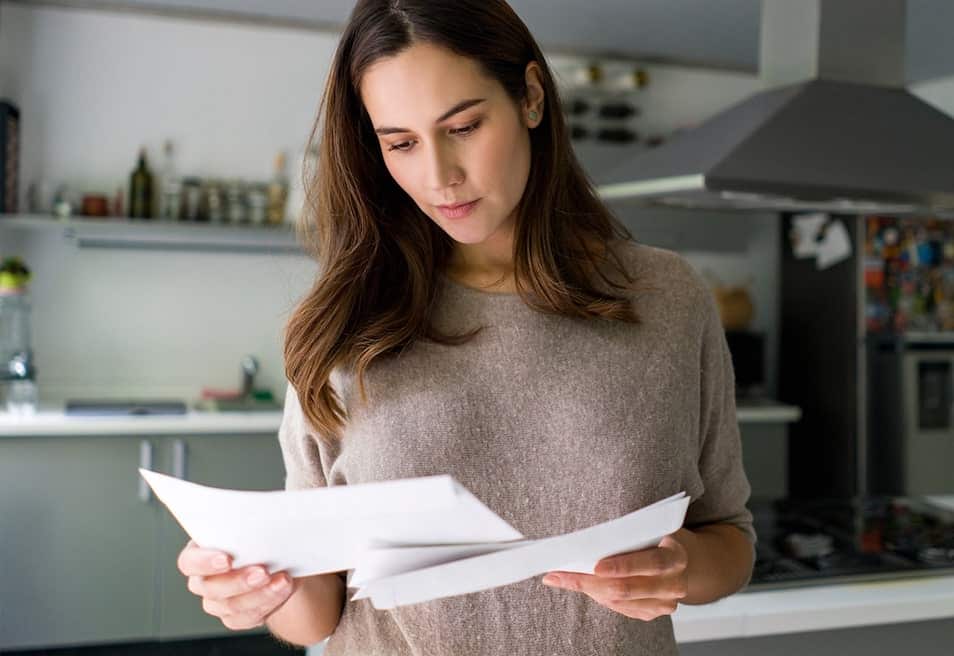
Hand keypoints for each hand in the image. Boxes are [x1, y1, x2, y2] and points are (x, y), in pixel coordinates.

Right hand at [176, 539, 296, 630]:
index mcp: (202, 551)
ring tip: (282, 580)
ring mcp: (217, 601)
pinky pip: (246, 617)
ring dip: (259, 594)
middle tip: (263, 572)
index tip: (227, 559)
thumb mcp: (259, 527)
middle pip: (209, 587)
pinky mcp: (235, 617)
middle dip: (238, 581)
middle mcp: (204, 578)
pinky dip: (268, 603)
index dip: (204, 562)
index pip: (189, 561)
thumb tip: (260, 519)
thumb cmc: (267, 540)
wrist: (284, 564)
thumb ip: (250, 527)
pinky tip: (281, 590)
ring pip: (230, 605)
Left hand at [541, 532, 688, 620]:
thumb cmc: (657, 538)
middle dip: (590, 582)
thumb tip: (589, 537)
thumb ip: (630, 534)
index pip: (652, 563)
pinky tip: (580, 584)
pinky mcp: (651, 613)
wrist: (677, 560)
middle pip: (628, 589)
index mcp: (676, 557)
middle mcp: (674, 584)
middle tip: (560, 575)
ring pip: (618, 601)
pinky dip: (596, 595)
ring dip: (587, 589)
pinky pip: (619, 608)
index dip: (624, 566)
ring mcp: (664, 603)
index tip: (595, 566)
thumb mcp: (650, 529)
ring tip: (560, 578)